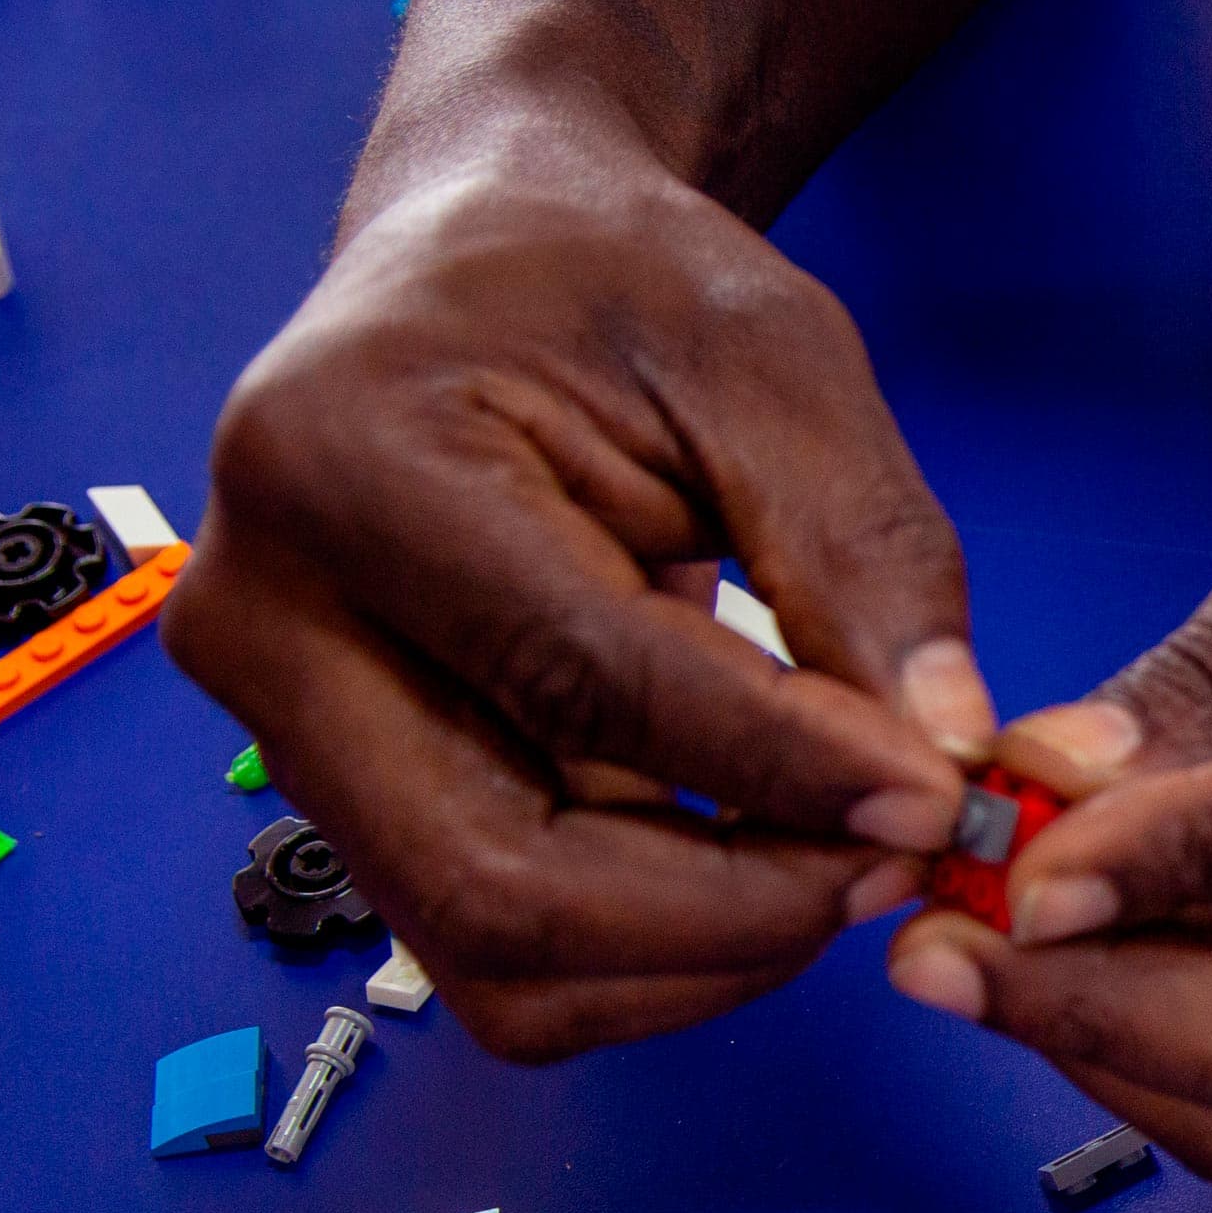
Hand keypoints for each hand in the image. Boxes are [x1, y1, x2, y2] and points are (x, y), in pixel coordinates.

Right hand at [166, 127, 987, 1059]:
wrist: (488, 258)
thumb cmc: (613, 280)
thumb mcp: (773, 363)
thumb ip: (866, 556)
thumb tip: (947, 756)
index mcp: (340, 463)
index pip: (582, 684)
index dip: (782, 771)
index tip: (939, 800)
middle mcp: (263, 618)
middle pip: (499, 882)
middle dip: (733, 912)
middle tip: (900, 863)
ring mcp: (281, 726)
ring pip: (497, 954)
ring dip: (701, 954)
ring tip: (847, 861)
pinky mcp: (342, 794)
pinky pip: (503, 950)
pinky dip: (657, 951)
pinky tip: (764, 864)